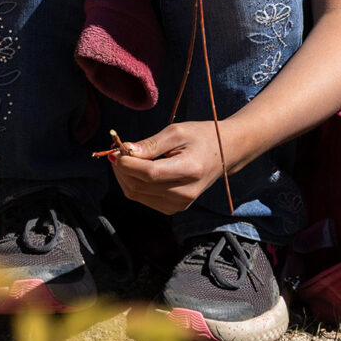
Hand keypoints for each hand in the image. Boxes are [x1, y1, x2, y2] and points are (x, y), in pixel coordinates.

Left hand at [110, 121, 231, 214]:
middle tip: (117, 151)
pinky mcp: (174, 208)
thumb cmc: (201, 137)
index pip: (149, 173)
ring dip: (124, 176)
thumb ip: (150, 144)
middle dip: (121, 169)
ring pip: (136, 194)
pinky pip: (143, 198)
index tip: (115, 150)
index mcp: (190, 170)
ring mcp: (180, 204)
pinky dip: (132, 183)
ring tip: (125, 158)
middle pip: (139, 186)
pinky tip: (135, 170)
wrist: (225, 153)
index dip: (127, 163)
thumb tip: (125, 152)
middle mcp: (185, 193)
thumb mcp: (176, 132)